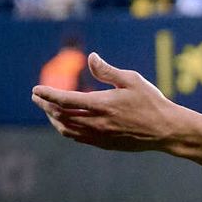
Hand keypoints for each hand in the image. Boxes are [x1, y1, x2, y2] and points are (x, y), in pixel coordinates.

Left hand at [32, 53, 179, 151]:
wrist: (165, 130)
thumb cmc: (151, 102)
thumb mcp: (132, 80)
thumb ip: (108, 70)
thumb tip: (91, 57)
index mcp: (101, 104)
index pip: (64, 100)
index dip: (47, 94)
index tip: (35, 89)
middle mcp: (96, 122)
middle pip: (60, 115)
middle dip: (45, 105)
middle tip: (37, 97)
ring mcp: (99, 135)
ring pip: (66, 129)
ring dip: (54, 118)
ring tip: (49, 110)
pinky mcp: (104, 144)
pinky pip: (77, 137)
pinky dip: (66, 129)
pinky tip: (66, 123)